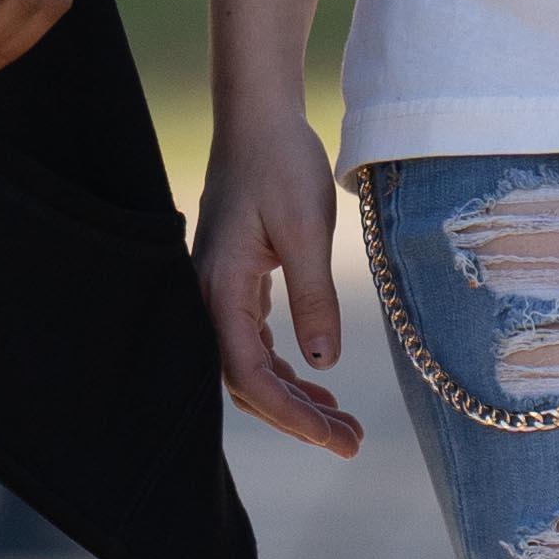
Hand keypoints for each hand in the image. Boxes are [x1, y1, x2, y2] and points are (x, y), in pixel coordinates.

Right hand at [198, 116, 366, 456]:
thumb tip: (325, 364)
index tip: (333, 435)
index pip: (247, 375)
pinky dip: (284, 369)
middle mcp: (208, 297)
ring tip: (342, 425)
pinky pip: (252, 342)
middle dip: (298, 418)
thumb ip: (314, 296)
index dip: (290, 414)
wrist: (258, 116)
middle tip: (350, 443)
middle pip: (246, 382)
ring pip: (250, 365)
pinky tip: (317, 383)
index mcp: (219, 288)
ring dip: (294, 398)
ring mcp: (218, 290)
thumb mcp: (305, 228)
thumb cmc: (280, 162)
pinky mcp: (234, 281)